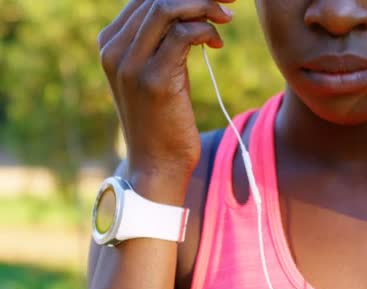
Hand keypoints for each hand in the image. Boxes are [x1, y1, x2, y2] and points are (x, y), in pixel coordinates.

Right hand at [98, 0, 233, 180]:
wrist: (157, 164)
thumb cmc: (162, 119)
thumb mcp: (155, 72)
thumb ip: (161, 40)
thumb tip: (191, 9)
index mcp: (110, 43)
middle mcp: (114, 49)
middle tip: (227, 2)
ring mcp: (131, 64)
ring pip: (168, 9)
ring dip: (205, 6)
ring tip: (226, 17)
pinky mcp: (154, 79)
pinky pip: (184, 35)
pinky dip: (206, 30)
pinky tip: (217, 43)